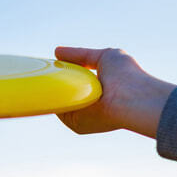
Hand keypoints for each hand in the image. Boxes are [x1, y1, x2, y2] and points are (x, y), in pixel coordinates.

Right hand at [55, 47, 175, 138]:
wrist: (131, 98)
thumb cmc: (126, 76)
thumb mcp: (104, 57)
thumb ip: (81, 55)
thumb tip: (58, 52)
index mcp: (101, 90)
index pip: (79, 81)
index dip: (68, 72)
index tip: (55, 64)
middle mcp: (93, 104)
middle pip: (67, 92)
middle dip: (57, 81)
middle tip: (45, 69)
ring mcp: (84, 115)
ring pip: (61, 100)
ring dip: (53, 89)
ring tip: (45, 75)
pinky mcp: (76, 124)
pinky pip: (57, 110)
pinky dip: (50, 99)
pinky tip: (46, 87)